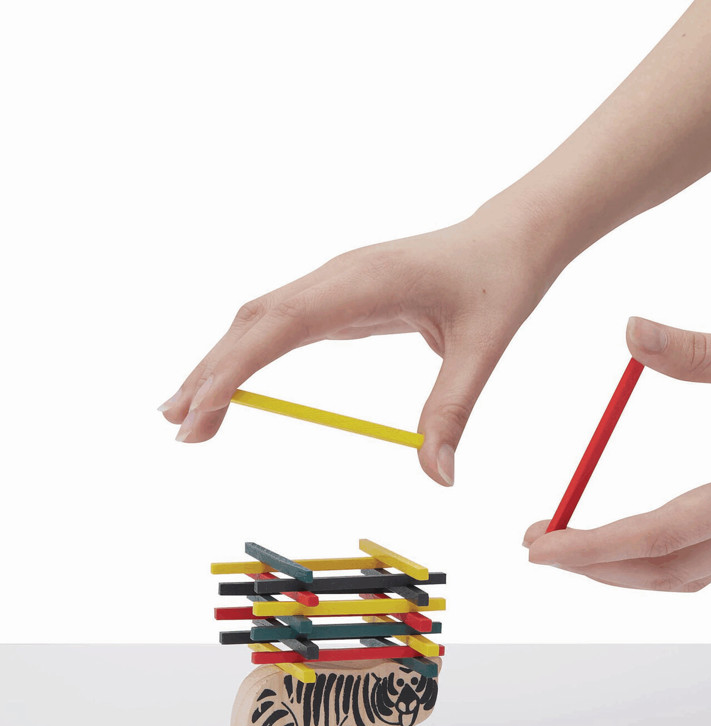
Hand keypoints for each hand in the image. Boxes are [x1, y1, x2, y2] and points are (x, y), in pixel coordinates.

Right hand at [158, 198, 558, 484]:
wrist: (509, 239)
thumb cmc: (497, 283)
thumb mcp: (483, 350)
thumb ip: (452, 413)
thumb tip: (438, 478)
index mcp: (364, 283)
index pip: (281, 324)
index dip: (235, 367)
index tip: (200, 409)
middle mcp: (337, 277)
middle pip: (254, 322)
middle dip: (211, 372)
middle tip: (177, 428)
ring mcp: (334, 283)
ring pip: (259, 320)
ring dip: (220, 363)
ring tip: (185, 412)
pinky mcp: (339, 295)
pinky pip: (281, 323)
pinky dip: (248, 354)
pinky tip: (232, 384)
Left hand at [524, 312, 710, 590]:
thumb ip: (701, 351)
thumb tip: (629, 333)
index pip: (659, 535)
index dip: (593, 545)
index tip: (539, 546)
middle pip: (665, 570)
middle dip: (595, 566)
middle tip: (535, 546)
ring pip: (685, 574)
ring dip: (624, 569)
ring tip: (572, 549)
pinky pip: (706, 558)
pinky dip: (658, 558)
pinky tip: (633, 539)